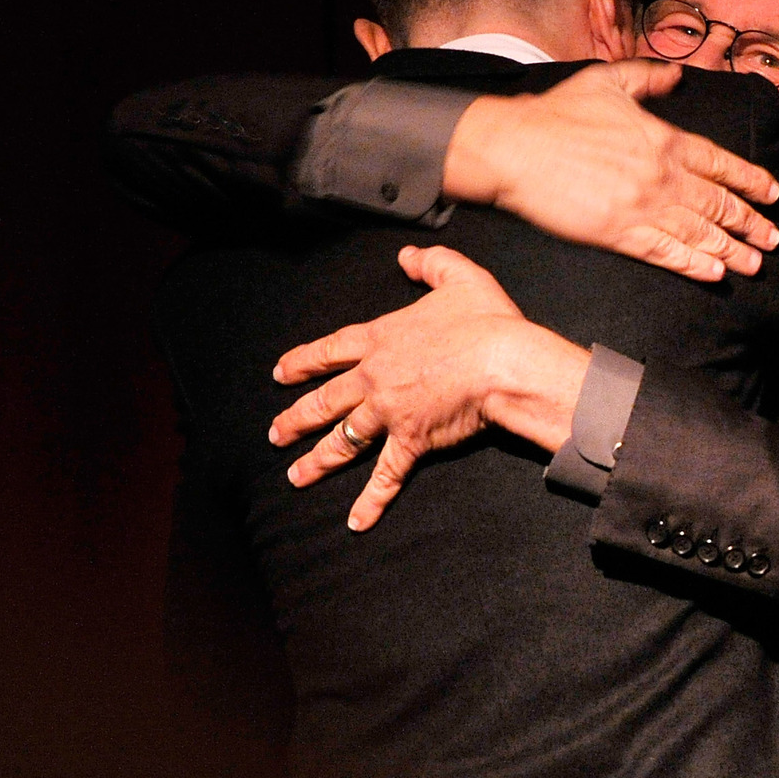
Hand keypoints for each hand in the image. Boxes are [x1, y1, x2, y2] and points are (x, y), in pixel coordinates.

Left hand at [268, 246, 592, 530]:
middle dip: (296, 418)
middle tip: (275, 433)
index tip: (281, 373)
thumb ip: (431, 263)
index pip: (331, 350)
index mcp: (382, 338)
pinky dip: (371, 501)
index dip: (303, 362)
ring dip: (317, 460)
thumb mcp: (460, 277)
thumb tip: (407, 255)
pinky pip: (386, 475)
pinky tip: (355, 521)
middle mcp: (374, 377)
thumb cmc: (486, 321)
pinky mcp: (411, 441)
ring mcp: (388, 412)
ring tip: (295, 476)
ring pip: (343, 439)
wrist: (503, 362)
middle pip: (326, 400)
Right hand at [443, 59, 778, 281]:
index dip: (750, 180)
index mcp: (664, 139)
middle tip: (772, 238)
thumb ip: (648, 77)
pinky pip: (665, 253)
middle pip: (718, 204)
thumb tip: (677, 75)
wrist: (515, 147)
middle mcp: (662, 176)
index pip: (721, 163)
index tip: (772, 194)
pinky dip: (693, 265)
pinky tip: (714, 274)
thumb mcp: (608, 81)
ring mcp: (642, 208)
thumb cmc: (557, 113)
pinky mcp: (618, 234)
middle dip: (750, 223)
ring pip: (699, 233)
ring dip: (730, 250)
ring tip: (754, 264)